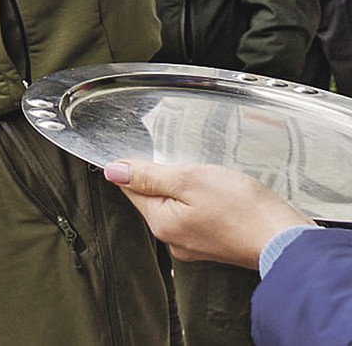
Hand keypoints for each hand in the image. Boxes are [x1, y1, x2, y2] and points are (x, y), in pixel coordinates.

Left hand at [104, 160, 313, 268]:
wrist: (287, 241)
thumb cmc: (243, 210)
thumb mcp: (190, 180)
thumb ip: (149, 175)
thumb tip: (113, 171)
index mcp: (160, 223)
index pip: (131, 188)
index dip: (137, 166)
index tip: (154, 156)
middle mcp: (172, 239)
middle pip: (152, 197)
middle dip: (164, 177)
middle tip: (190, 167)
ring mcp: (193, 244)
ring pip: (175, 206)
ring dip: (186, 189)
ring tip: (210, 181)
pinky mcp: (214, 245)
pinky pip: (196, 216)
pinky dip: (203, 202)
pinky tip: (221, 197)